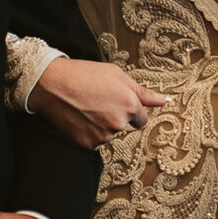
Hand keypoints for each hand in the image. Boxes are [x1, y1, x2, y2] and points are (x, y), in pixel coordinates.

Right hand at [29, 57, 175, 148]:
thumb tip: (166, 100)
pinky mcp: (88, 144)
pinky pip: (94, 142)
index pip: (142, 119)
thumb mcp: (117, 75)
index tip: (117, 102)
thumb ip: (144, 92)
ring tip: (86, 107)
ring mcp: (103, 135)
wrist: (51, 84)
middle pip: (124, 126)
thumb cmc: (84, 74)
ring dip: (101, 125)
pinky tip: (79, 117)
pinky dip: (89, 132)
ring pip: (109, 134)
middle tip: (97, 100)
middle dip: (115, 117)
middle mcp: (119, 123)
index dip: (130, 110)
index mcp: (130, 105)